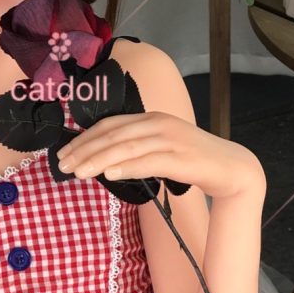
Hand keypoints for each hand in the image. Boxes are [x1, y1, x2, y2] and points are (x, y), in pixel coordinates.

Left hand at [56, 112, 263, 200]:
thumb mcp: (160, 148)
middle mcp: (158, 123)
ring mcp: (170, 139)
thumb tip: (105, 161)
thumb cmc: (192, 160)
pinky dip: (127, 167)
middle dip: (85, 150)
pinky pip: (148, 161)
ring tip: (78, 172)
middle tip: (63, 165)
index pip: (110, 126)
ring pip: (126, 147)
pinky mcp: (181, 158)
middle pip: (113, 136)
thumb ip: (136, 149)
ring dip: (99, 159)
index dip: (84, 139)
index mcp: (151, 118)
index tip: (65, 154)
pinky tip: (109, 174)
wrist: (231, 167)